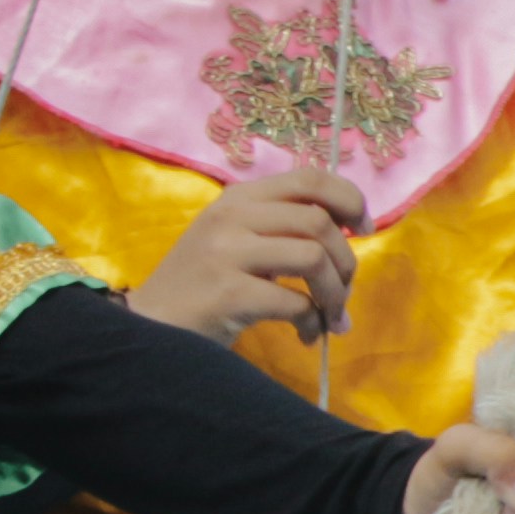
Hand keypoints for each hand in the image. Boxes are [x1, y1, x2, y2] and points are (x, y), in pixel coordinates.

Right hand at [134, 163, 362, 344]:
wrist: (150, 327)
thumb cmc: (203, 285)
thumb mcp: (237, 239)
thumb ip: (282, 226)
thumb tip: (350, 228)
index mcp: (239, 197)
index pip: (309, 178)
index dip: (350, 199)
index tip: (364, 228)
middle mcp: (231, 216)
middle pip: (319, 221)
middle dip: (346, 261)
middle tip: (343, 291)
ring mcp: (226, 253)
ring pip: (313, 257)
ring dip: (335, 293)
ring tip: (330, 316)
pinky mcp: (228, 294)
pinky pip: (295, 303)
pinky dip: (313, 322)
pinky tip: (307, 335)